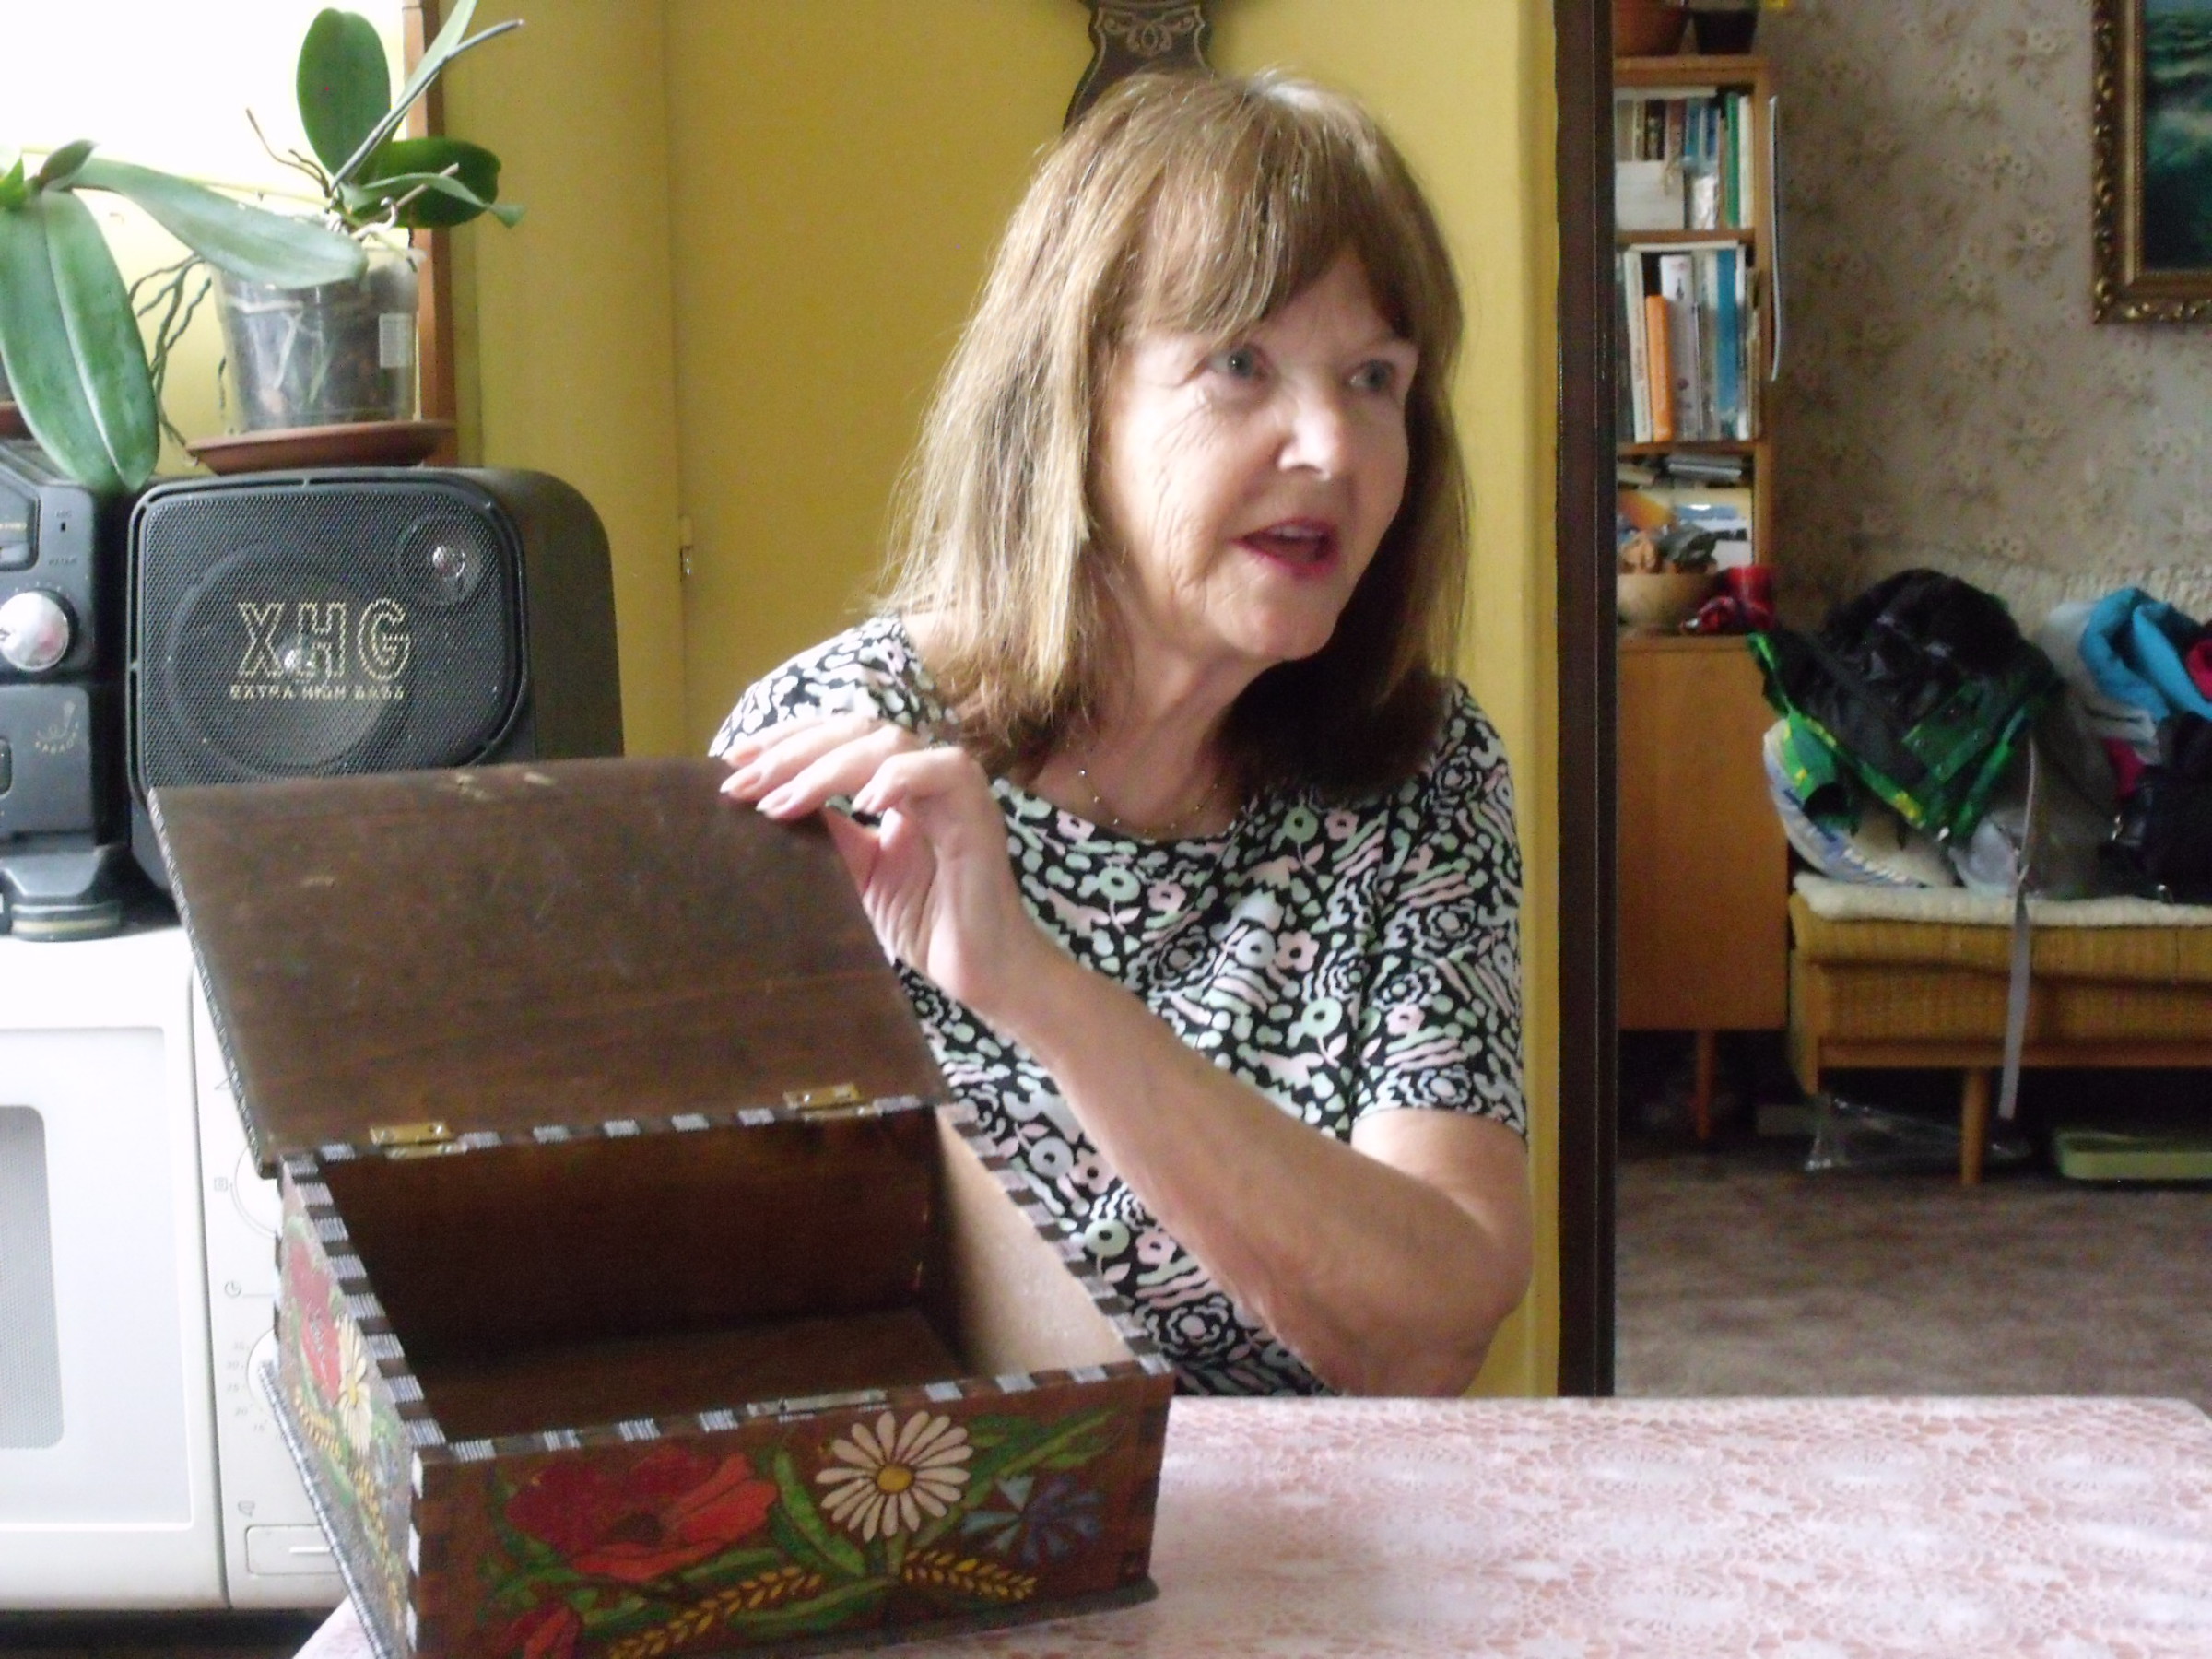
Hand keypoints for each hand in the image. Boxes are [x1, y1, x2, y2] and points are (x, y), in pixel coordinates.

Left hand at [720, 714, 1051, 1016]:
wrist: (981, 972)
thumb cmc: (924, 924)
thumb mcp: (855, 874)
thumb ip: (826, 835)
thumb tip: (769, 802)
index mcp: (898, 783)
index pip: (839, 737)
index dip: (786, 742)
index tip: (732, 764)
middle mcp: (925, 775)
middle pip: (856, 729)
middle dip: (793, 751)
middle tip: (741, 781)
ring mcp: (954, 790)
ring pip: (890, 743)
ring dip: (827, 766)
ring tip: (781, 801)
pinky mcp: (978, 814)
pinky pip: (944, 772)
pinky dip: (900, 778)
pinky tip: (863, 804)